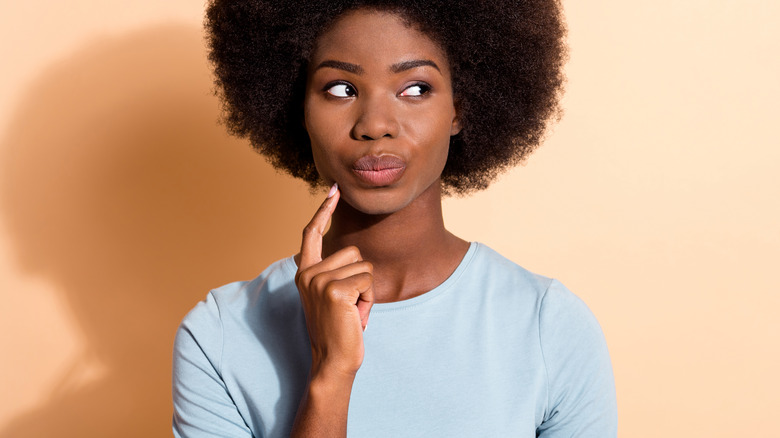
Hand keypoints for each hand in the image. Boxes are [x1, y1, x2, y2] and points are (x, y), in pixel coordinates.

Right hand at [295, 184, 374, 379]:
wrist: (333, 360)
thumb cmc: (339, 329)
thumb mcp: (332, 295)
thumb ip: (334, 273)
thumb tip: (352, 254)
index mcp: (305, 272)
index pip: (311, 233)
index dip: (323, 210)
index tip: (335, 190)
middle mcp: (308, 273)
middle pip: (354, 252)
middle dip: (362, 278)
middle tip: (350, 305)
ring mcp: (319, 281)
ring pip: (364, 266)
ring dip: (367, 291)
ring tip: (352, 311)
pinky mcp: (334, 291)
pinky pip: (368, 282)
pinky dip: (369, 300)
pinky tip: (356, 317)